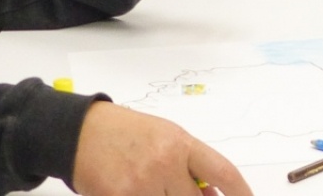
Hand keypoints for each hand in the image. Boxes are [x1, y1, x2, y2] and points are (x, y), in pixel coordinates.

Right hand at [73, 101, 251, 195]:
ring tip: (156, 187)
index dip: (240, 192)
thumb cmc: (128, 133)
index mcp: (181, 144)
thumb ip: (190, 166)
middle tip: (185, 194)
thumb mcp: (166, 138)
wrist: (82, 132)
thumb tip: (212, 195)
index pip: (222, 172)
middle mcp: (165, 163)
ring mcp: (141, 184)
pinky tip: (138, 190)